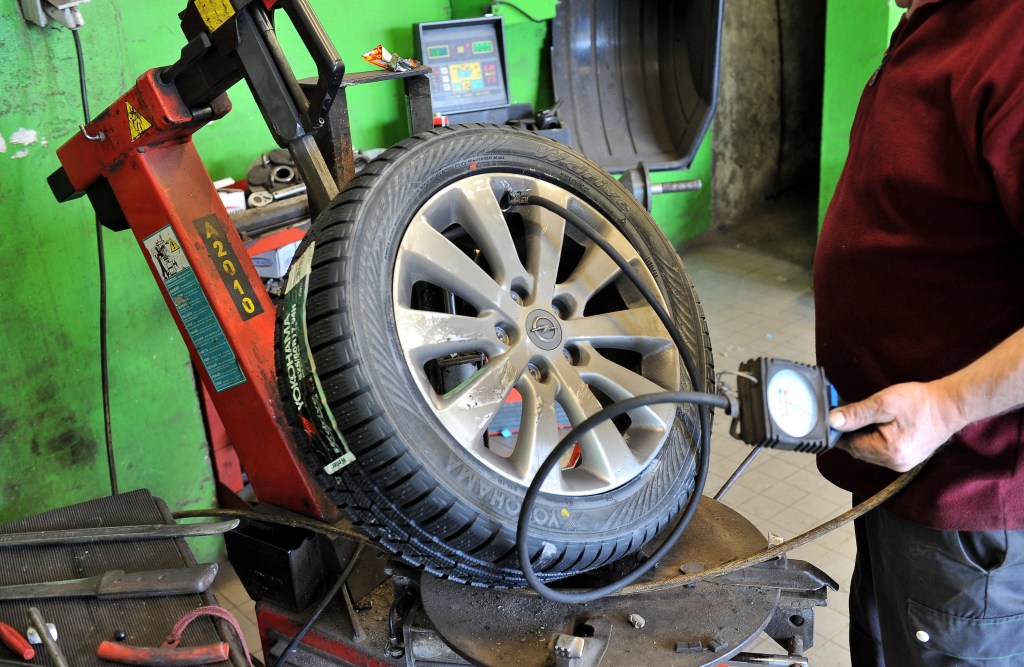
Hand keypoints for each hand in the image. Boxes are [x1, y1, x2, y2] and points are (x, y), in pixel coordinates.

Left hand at [828, 381, 963, 471]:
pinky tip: (881, 425)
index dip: (841, 430)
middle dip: (853, 433)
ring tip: (872, 417)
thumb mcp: (885, 403)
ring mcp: (902, 464)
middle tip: (855, 412)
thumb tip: (833, 421)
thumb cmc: (920, 402)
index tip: (837, 415)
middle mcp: (894, 463)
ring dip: (864, 436)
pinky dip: (875, 440)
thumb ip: (857, 414)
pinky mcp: (907, 459)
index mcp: (888, 452)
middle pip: (858, 450)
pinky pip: (881, 452)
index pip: (850, 444)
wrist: (951, 405)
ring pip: (869, 451)